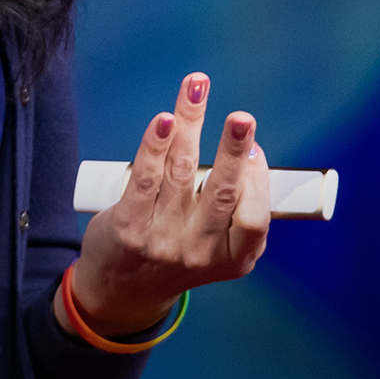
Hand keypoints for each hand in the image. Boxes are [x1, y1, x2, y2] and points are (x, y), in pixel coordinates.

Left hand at [60, 71, 269, 336]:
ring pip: (180, 172)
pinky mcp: (126, 227)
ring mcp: (160, 240)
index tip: (256, 149)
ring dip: (190, 124)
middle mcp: (197, 252)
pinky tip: (164, 119)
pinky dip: (155, 144)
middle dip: (232, 150)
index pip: (254, 221)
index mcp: (232, 259)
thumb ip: (236, 212)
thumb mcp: (217, 249)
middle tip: (242, 117)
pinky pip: (144, 177)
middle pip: (219, 193)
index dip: (257, 183)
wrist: (122, 290)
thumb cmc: (179, 253)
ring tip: (196, 88)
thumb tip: (248, 150)